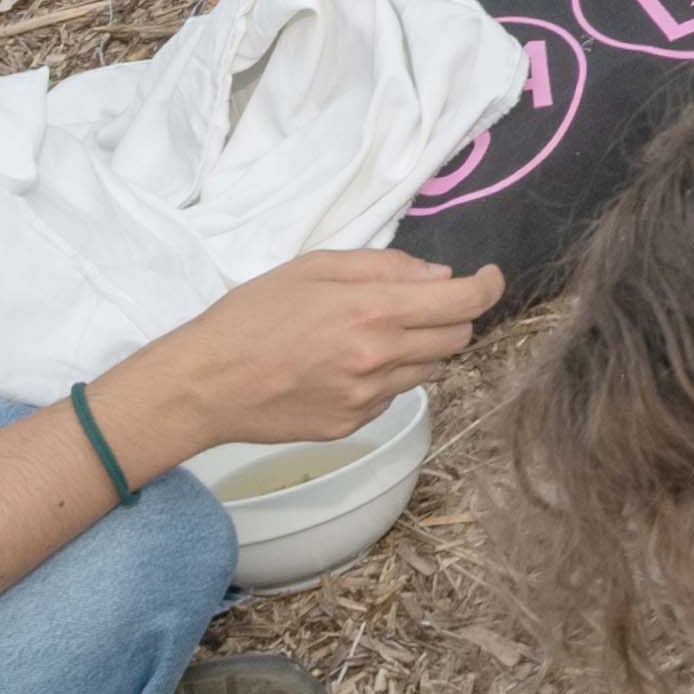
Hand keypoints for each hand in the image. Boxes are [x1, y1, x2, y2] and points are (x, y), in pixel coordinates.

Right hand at [113, 250, 502, 455]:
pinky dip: (386, 378)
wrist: (204, 384)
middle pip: (456, 339)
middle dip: (453, 316)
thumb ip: (383, 267)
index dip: (488, 287)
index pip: (463, 302)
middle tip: (423, 303)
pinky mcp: (350, 426)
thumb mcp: (315, 267)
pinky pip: (391, 398)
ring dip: (420, 349)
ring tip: (372, 335)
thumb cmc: (252, 314)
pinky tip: (345, 366)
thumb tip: (438, 276)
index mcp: (374, 311)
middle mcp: (380, 358)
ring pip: (428, 371)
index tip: (490, 277)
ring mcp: (367, 399)